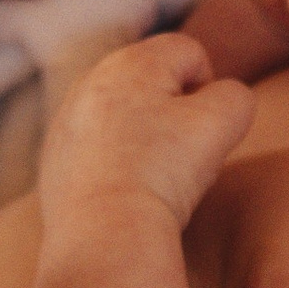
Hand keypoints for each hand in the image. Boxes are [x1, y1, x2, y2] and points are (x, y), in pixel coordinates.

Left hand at [37, 32, 254, 234]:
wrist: (105, 235)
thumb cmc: (164, 172)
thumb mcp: (223, 122)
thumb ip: (234, 96)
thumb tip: (220, 100)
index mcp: (130, 62)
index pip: (188, 52)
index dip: (208, 89)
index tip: (202, 130)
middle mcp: (90, 81)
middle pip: (152, 82)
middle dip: (174, 111)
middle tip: (181, 155)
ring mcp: (66, 121)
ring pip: (124, 115)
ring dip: (144, 136)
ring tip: (153, 176)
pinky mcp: (54, 159)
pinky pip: (97, 148)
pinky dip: (114, 162)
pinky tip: (124, 191)